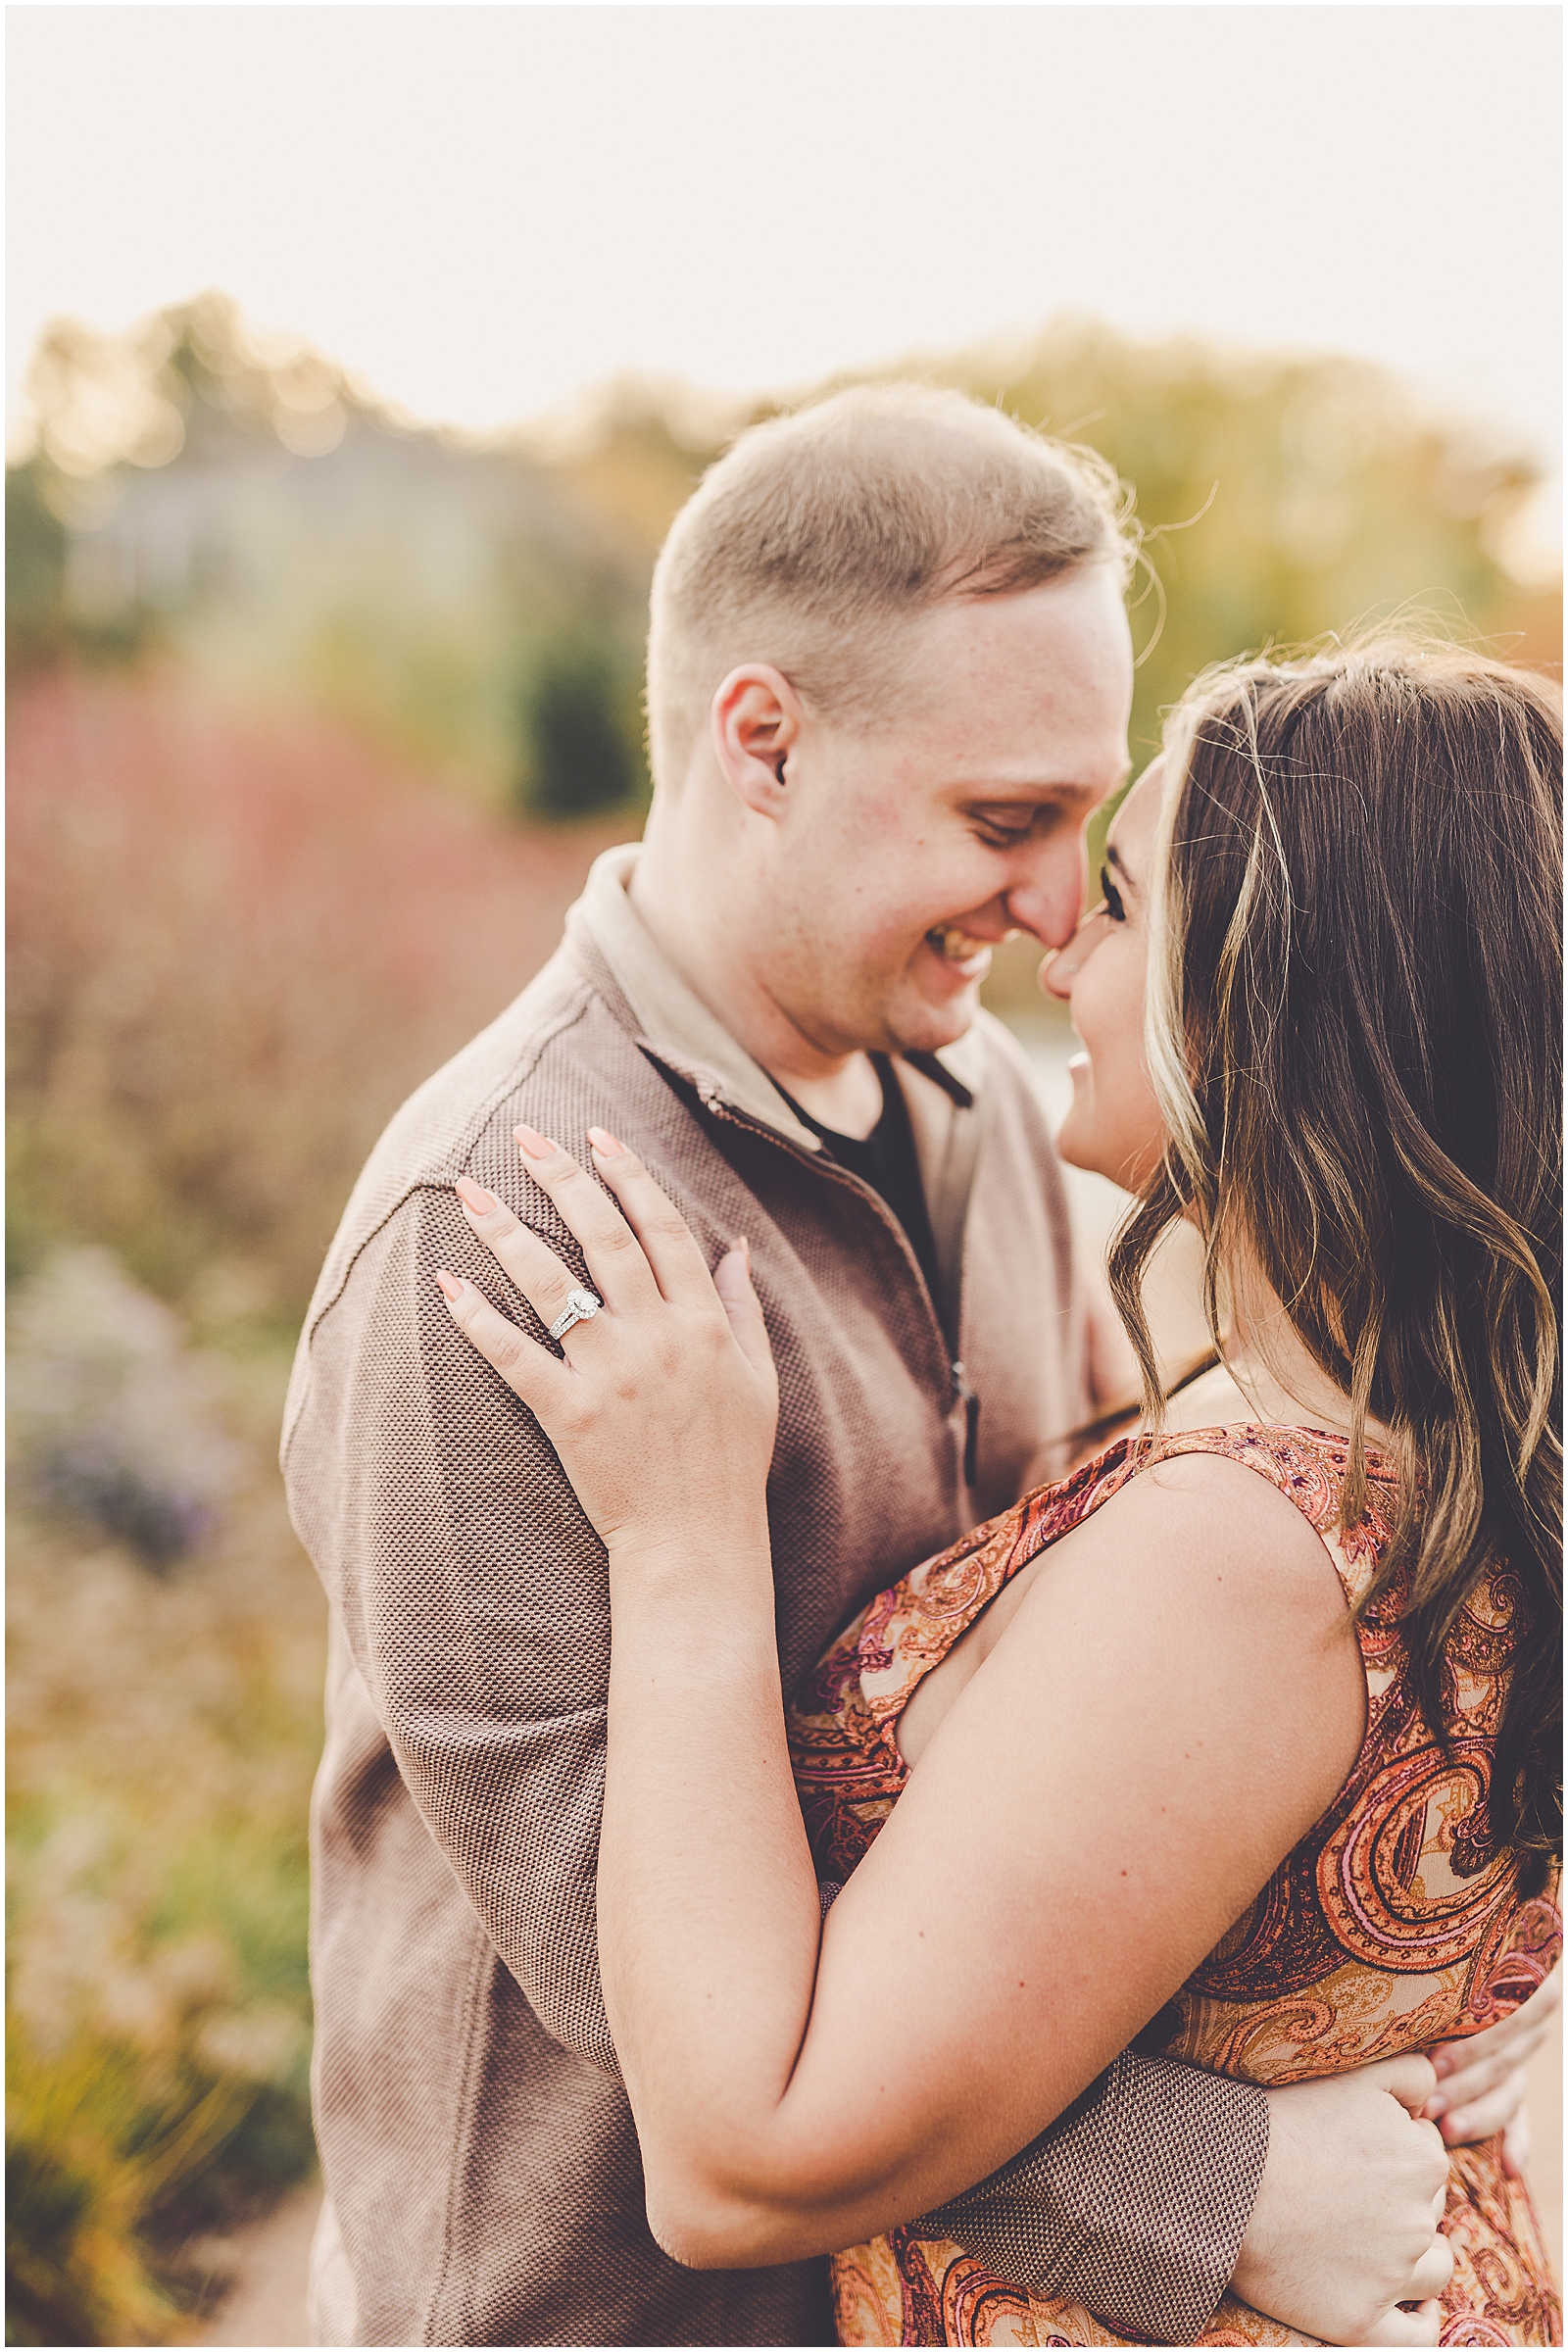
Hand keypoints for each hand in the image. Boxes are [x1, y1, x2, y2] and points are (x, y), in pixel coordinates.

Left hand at [437, 1126, 778, 1560]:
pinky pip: (515, 1357)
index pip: (663, 1226)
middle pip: (604, 1236)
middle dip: (563, 1177)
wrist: (698, 1542)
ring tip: (470, 1188)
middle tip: (525, 1136)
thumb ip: (742, 1307)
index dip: (628, 1174)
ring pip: (553, 1283)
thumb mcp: (758, 1377)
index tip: (597, 1135)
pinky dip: (477, 1319)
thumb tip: (735, 1246)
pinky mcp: (570, 1416)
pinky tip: (446, 1283)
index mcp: (703, 1321)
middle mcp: (658, 1337)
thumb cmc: (730, 1462)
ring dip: (507, 1229)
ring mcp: (612, 1375)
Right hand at [1230, 2056, 1451, 2346]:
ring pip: (1434, 2270)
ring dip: (1419, 2257)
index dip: (1396, 2152)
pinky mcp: (1362, 2322)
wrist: (1224, 2176)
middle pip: (1430, 2210)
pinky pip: (1417, 2337)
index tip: (1360, 2154)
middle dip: (1404, 2201)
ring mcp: (1392, 2277)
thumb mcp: (1352, 2075)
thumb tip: (1433, 2098)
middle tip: (1354, 2193)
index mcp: (1422, 2162)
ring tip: (1382, 2246)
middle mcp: (1417, 2222)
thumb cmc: (1282, 2119)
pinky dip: (1422, 2324)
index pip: (1428, 2158)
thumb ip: (1410, 2072)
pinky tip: (1415, 2310)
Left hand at [1424, 1961, 1559, 2173]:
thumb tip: (1397, 2005)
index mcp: (1503, 1988)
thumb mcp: (1421, 1985)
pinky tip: (1511, 2168)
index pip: (1505, 2018)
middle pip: (1501, 2062)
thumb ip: (1426, 1995)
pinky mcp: (1511, 2093)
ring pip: (1509, 2092)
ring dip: (1479, 2115)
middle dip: (1463, 2087)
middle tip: (1427, 2107)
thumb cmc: (1409, 1988)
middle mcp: (1519, 2026)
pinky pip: (1520, 2120)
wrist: (1414, 1992)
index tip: (1432, 2066)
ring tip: (1447, 2132)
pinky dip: (1517, 2144)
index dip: (1470, 2046)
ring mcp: (1515, 2062)